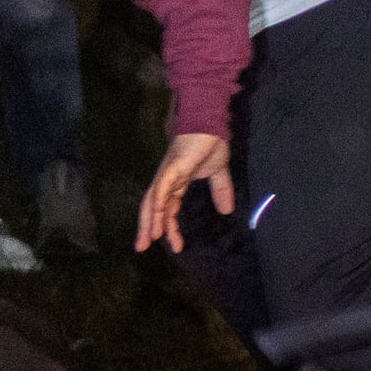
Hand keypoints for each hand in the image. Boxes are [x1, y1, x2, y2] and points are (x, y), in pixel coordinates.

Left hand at [136, 131, 231, 254]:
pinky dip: (157, 202)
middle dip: (148, 229)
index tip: (176, 246)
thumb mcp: (218, 172)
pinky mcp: (173, 167)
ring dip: (149, 221)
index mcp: (176, 182)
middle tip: (142, 249)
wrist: (211, 122)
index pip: (168, 209)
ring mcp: (168, 173)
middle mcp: (167, 180)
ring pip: (152, 201)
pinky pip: (162, 187)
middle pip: (153, 208)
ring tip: (147, 240)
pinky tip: (155, 215)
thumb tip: (227, 211)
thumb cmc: (210, 142)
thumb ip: (221, 190)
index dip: (169, 227)